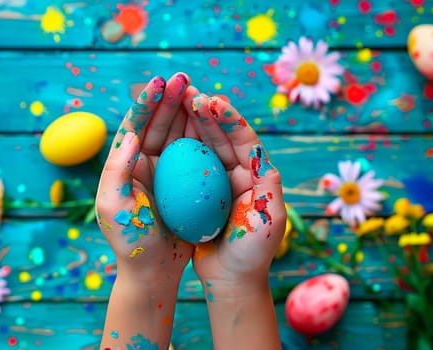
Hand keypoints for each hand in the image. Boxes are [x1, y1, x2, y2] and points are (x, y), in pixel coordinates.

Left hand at [96, 73, 196, 348]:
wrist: (153, 270)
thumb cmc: (130, 240)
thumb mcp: (114, 205)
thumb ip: (118, 169)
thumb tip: (130, 134)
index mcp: (124, 164)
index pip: (134, 126)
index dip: (146, 103)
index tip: (160, 82)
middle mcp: (144, 163)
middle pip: (157, 124)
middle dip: (170, 100)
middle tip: (184, 78)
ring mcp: (166, 173)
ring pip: (177, 135)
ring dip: (188, 113)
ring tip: (200, 92)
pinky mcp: (185, 184)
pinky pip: (195, 155)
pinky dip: (203, 137)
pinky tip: (213, 123)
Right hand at [184, 93, 286, 348]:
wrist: (232, 281)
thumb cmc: (253, 255)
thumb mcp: (268, 224)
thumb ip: (270, 191)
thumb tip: (268, 160)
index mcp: (257, 176)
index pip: (244, 140)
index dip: (228, 119)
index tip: (210, 101)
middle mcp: (239, 173)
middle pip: (221, 136)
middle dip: (205, 112)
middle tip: (186, 89)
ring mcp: (218, 182)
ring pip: (203, 145)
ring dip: (189, 122)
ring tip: (174, 99)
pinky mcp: (199, 193)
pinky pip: (187, 164)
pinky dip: (177, 146)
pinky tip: (162, 133)